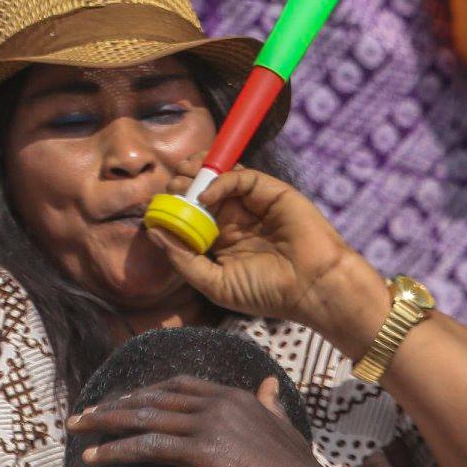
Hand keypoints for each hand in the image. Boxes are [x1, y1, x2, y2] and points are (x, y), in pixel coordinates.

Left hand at [67, 376, 335, 466]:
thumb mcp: (282, 427)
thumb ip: (269, 404)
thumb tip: (268, 384)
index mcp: (233, 396)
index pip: (177, 385)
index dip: (144, 392)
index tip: (119, 402)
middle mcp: (217, 403)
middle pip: (153, 397)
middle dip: (115, 405)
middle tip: (84, 414)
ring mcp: (209, 424)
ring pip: (145, 417)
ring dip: (105, 422)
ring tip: (76, 428)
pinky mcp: (203, 451)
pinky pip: (149, 446)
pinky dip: (117, 449)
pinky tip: (93, 456)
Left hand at [147, 160, 388, 356]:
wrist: (312, 288)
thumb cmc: (267, 293)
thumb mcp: (215, 283)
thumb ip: (184, 259)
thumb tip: (154, 233)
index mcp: (223, 242)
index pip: (192, 217)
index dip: (174, 208)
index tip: (155, 206)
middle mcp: (236, 220)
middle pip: (201, 193)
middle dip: (181, 186)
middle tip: (166, 186)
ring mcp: (253, 205)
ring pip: (219, 178)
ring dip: (196, 174)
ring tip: (179, 177)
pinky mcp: (270, 192)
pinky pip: (240, 177)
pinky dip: (220, 181)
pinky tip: (206, 195)